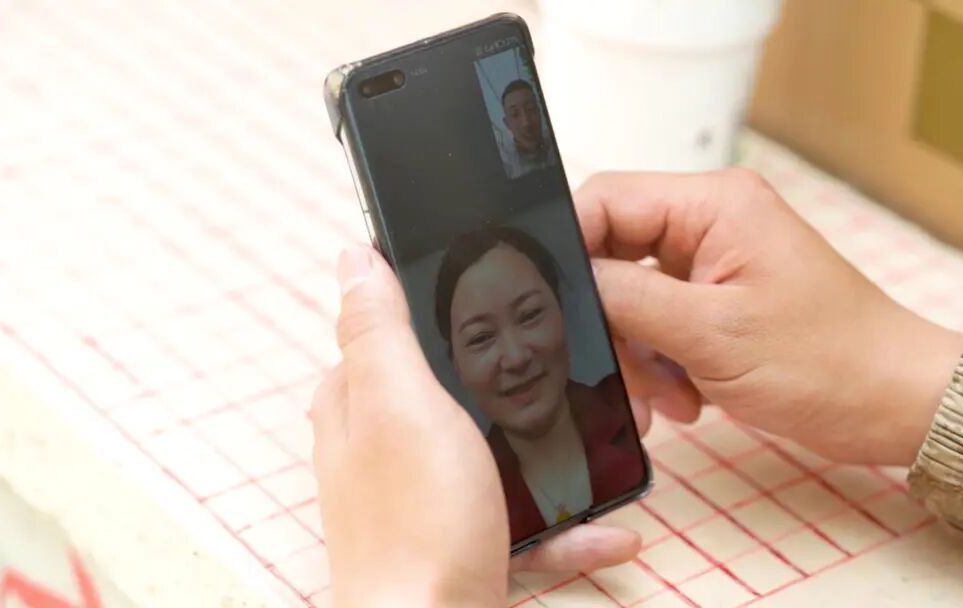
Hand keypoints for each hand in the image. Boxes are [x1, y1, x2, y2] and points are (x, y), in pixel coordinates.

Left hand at [311, 244, 642, 605]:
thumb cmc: (416, 526)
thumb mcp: (401, 406)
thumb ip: (380, 330)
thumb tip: (355, 257)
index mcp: (361, 403)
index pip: (395, 328)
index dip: (444, 307)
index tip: (508, 295)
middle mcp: (386, 448)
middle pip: (458, 389)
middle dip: (516, 383)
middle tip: (574, 371)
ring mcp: (427, 498)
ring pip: (499, 454)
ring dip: (551, 454)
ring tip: (603, 445)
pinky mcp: (463, 544)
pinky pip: (524, 519)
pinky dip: (566, 524)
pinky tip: (607, 530)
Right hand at [575, 170, 962, 464]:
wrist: (892, 405)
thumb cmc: (830, 363)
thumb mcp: (713, 335)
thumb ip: (628, 300)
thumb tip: (567, 280)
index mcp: (714, 205)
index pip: (605, 200)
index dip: (570, 249)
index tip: (551, 305)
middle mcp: (710, 222)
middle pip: (612, 255)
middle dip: (613, 322)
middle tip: (627, 377)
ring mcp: (713, 263)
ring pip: (630, 298)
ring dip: (638, 355)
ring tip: (670, 399)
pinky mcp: (716, 300)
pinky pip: (657, 323)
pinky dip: (660, 365)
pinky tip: (685, 398)